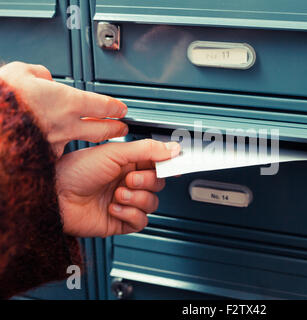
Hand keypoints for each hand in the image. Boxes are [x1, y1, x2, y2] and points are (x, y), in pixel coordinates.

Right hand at [0, 61, 127, 156]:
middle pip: (101, 130)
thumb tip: (43, 77)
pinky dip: (59, 149)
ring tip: (92, 137)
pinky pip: (56, 153)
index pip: (103, 107)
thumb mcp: (19, 73)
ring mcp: (54, 144)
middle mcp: (65, 125)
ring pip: (81, 143)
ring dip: (89, 141)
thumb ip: (37, 74)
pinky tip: (58, 147)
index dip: (115, 108)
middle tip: (122, 129)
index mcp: (66, 102)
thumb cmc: (0, 100)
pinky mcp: (41, 157)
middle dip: (115, 129)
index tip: (121, 110)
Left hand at [56, 139, 179, 236]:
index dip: (166, 165)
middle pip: (158, 184)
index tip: (172, 165)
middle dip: (145, 182)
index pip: (158, 164)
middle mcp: (128, 182)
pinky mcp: (120, 221)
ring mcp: (125, 202)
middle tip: (128, 178)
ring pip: (152, 203)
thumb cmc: (75, 172)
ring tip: (117, 194)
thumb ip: (147, 150)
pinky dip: (130, 214)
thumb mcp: (114, 153)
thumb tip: (172, 148)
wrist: (56, 197)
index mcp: (128, 163)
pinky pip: (141, 221)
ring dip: (136, 198)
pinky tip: (113, 208)